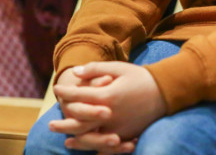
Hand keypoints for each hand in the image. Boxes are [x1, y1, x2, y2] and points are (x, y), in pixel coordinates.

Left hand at [52, 62, 167, 151]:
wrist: (165, 92)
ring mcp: (118, 127)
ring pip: (91, 137)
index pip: (80, 96)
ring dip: (76, 138)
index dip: (66, 92)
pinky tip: (88, 146)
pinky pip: (106, 145)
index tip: (56, 89)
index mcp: (108, 95)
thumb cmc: (140, 77)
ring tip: (64, 139)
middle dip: (64, 122)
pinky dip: (94, 147)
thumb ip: (96, 70)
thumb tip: (76, 73)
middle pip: (80, 122)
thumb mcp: (118, 68)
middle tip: (50, 123)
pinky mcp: (126, 135)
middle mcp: (111, 114)